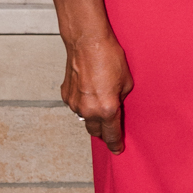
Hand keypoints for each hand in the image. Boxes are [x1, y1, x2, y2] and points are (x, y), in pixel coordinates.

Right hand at [51, 0, 133, 154]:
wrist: (87, 42)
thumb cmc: (109, 57)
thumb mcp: (126, 82)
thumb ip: (121, 99)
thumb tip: (117, 105)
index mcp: (107, 109)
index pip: (111, 135)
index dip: (115, 144)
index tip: (117, 150)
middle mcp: (88, 110)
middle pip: (96, 131)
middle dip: (103, 132)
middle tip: (110, 128)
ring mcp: (74, 103)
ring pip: (84, 118)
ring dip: (92, 115)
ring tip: (99, 100)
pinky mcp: (65, 94)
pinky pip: (76, 105)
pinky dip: (83, 102)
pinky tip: (89, 90)